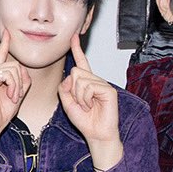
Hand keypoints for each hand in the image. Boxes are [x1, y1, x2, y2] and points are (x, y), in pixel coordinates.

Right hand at [0, 27, 28, 152]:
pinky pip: (7, 75)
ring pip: (12, 69)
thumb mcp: (18, 94)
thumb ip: (22, 80)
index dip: (5, 43)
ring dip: (18, 85)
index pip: (1, 55)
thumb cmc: (2, 112)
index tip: (8, 32)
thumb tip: (23, 70)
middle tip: (17, 96)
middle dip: (21, 80)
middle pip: (15, 64)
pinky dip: (13, 86)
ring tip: (13, 97)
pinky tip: (10, 96)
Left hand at [57, 35, 121, 154]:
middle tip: (81, 103)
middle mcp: (95, 81)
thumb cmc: (84, 121)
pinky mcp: (108, 90)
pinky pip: (88, 87)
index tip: (73, 37)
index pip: (81, 62)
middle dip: (72, 90)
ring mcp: (102, 84)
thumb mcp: (67, 103)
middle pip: (75, 72)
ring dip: (79, 97)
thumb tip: (70, 76)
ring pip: (80, 80)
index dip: (77, 49)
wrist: (96, 134)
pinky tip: (92, 106)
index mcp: (86, 82)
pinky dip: (85, 99)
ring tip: (88, 107)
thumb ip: (64, 88)